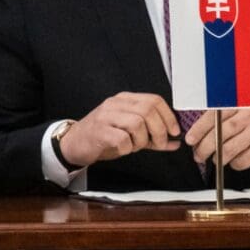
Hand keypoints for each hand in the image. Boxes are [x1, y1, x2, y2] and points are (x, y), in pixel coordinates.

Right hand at [59, 92, 181, 167]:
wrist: (75, 143)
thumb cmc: (103, 136)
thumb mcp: (130, 134)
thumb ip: (152, 137)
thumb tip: (174, 142)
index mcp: (124, 100)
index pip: (154, 100)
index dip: (168, 116)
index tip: (174, 131)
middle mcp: (115, 104)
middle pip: (148, 110)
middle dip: (159, 130)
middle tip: (158, 143)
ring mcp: (105, 116)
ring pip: (137, 123)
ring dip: (142, 140)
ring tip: (135, 146)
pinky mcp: (99, 131)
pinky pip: (122, 139)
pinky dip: (128, 148)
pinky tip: (122, 149)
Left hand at [185, 107, 249, 170]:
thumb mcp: (240, 112)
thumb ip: (220, 118)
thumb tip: (196, 135)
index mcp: (239, 104)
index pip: (214, 115)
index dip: (199, 129)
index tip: (190, 139)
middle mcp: (249, 116)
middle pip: (220, 132)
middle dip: (205, 147)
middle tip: (198, 155)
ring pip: (229, 149)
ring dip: (217, 158)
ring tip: (213, 159)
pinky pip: (242, 161)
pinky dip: (233, 164)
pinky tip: (232, 161)